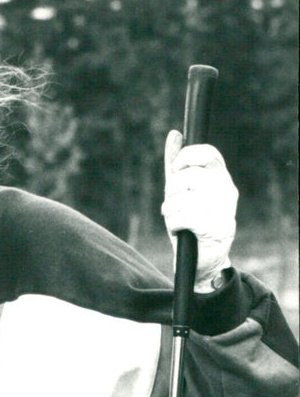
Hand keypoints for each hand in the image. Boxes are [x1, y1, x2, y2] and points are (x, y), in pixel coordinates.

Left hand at [161, 129, 237, 289]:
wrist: (204, 262)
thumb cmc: (191, 224)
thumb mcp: (182, 192)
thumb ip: (177, 165)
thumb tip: (174, 134)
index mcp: (222, 178)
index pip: (207, 153)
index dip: (185, 158)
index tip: (176, 172)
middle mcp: (226, 191)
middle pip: (188, 176)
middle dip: (171, 191)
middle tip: (173, 205)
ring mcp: (223, 210)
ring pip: (181, 198)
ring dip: (169, 211)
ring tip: (177, 221)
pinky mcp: (214, 228)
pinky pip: (181, 216)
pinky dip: (173, 224)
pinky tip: (179, 231)